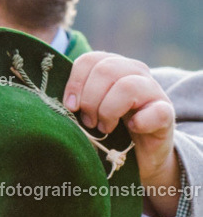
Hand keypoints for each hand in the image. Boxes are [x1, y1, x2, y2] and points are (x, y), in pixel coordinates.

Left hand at [63, 52, 179, 216]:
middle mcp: (134, 72)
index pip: (89, 60)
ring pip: (128, 86)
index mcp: (111, 67)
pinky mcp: (166, 113)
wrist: (139, 156)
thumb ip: (74, 102)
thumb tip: (50, 103)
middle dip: (90, 99)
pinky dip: (140, 121)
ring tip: (105, 128)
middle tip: (88, 122)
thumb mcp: (87, 112)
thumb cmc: (107, 131)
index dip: (75, 83)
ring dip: (109, 111)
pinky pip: (155, 110)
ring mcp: (153, 91)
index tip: (70, 107)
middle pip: (106, 70)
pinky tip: (131, 129)